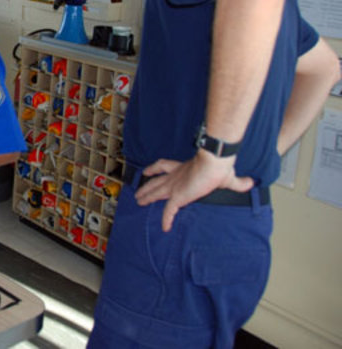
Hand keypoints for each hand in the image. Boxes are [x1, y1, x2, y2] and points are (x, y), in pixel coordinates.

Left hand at [135, 150, 253, 231]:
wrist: (214, 162)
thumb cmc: (219, 165)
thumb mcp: (227, 175)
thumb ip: (238, 182)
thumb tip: (251, 183)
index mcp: (182, 168)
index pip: (163, 166)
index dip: (154, 169)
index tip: (147, 171)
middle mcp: (175, 176)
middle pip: (155, 181)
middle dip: (146, 187)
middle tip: (138, 192)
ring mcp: (174, 186)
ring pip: (156, 193)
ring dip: (146, 198)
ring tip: (139, 202)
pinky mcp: (178, 196)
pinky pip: (169, 211)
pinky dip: (166, 219)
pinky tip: (165, 227)